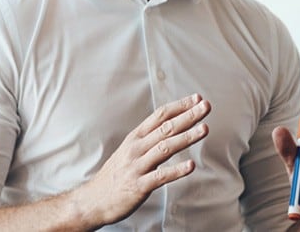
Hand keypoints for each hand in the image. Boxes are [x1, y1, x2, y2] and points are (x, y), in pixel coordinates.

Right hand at [74, 93, 210, 226]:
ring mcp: (137, 166)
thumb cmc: (116, 175)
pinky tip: (191, 166)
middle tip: (205, 106)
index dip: (179, 106)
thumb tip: (170, 125)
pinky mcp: (139, 186)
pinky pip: (160, 176)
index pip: (159, 116)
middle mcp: (136, 148)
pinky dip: (177, 171)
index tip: (196, 99)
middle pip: (165, 128)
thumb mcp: (129, 150)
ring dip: (186, 137)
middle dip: (188, 116)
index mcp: (135, 138)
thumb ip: (148, 138)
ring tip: (204, 129)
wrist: (93, 200)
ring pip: (165, 148)